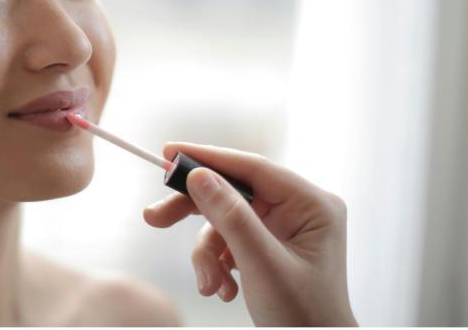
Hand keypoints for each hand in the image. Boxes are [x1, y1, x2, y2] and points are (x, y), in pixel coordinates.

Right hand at [143, 142, 356, 326]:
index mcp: (312, 204)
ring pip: (225, 220)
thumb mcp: (262, 265)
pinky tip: (223, 289)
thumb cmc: (304, 317)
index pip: (252, 167)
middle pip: (233, 192)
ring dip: (208, 253)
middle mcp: (300, 208)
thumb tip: (198, 175)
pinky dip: (218, 263)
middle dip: (196, 212)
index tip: (168, 153)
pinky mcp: (270, 245)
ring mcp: (285, 227)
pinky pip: (230, 240)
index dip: (208, 158)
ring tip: (209, 285)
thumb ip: (230, 217)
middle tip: (155, 217)